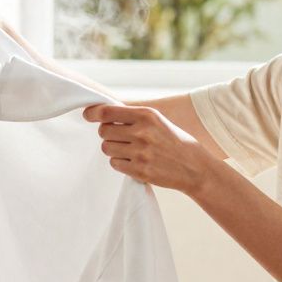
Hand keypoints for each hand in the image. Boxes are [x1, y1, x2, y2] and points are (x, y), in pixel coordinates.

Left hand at [83, 103, 216, 195]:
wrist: (194, 167)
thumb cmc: (173, 141)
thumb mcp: (157, 121)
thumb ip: (133, 117)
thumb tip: (101, 113)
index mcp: (147, 115)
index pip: (108, 112)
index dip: (93, 113)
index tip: (88, 115)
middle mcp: (142, 132)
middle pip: (103, 131)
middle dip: (107, 134)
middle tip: (119, 137)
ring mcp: (140, 153)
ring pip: (107, 148)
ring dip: (113, 149)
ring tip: (129, 150)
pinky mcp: (139, 170)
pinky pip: (114, 163)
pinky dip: (119, 162)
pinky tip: (133, 161)